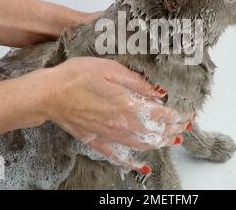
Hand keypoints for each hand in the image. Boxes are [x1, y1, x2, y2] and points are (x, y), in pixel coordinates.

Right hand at [37, 57, 191, 173]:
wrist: (48, 94)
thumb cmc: (76, 76)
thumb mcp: (110, 69)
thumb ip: (136, 82)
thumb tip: (158, 91)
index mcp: (126, 105)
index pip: (160, 115)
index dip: (177, 116)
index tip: (188, 114)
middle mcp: (120, 124)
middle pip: (154, 132)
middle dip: (173, 130)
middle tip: (186, 127)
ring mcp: (108, 135)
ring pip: (141, 145)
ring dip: (160, 144)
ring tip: (172, 141)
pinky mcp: (95, 140)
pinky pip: (118, 156)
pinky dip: (132, 164)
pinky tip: (142, 167)